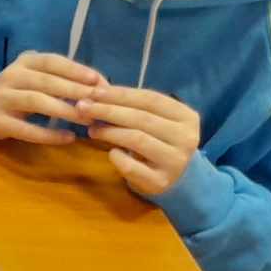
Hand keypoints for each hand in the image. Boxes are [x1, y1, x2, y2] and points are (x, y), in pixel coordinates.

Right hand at [0, 52, 102, 144]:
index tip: (97, 80)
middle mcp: (11, 76)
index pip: (52, 62)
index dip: (75, 70)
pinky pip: (26, 129)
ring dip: (64, 110)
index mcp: (24, 62)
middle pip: (46, 82)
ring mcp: (2, 99)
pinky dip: (48, 134)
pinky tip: (68, 138)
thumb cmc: (16, 91)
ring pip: (36, 101)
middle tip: (99, 102)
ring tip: (87, 120)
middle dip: (74, 91)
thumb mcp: (34, 77)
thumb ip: (63, 78)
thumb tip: (100, 85)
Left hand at [77, 85, 201, 196]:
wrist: (173, 179)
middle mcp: (186, 138)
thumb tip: (95, 88)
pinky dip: (118, 158)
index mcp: (186, 117)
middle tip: (83, 107)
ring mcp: (176, 161)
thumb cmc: (156, 141)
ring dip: (109, 132)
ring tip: (91, 129)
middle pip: (142, 118)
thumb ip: (129, 105)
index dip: (120, 94)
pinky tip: (110, 153)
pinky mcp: (161, 182)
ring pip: (137, 139)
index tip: (93, 92)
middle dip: (108, 110)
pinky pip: (132, 167)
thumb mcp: (150, 120)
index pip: (151, 99)